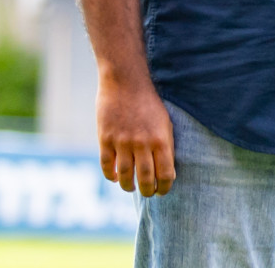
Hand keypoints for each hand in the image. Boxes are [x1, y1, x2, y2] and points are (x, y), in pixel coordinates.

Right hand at [97, 71, 176, 196]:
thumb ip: (166, 146)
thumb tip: (168, 173)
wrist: (126, 81)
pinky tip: (116, 177)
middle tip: (147, 193)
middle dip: (147, 191)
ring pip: (125, 176)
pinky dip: (111, 176)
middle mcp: (142, 143)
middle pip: (145, 179)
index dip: (165, 187)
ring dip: (128, 186)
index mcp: (161, 139)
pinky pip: (107, 166)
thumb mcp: (165, 123)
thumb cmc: (149, 103)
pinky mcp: (105, 138)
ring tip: (131, 187)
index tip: (162, 191)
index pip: (166, 174)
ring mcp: (122, 142)